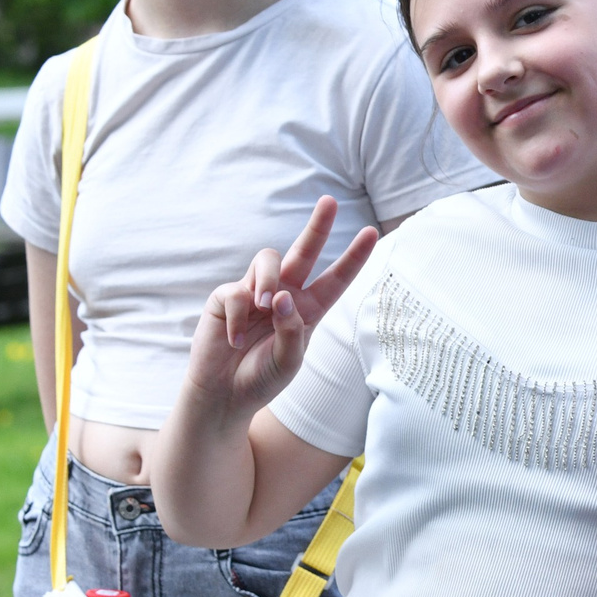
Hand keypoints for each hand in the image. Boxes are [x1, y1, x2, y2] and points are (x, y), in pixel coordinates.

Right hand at [182, 196, 375, 418]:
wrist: (224, 394)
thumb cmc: (261, 378)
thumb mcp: (288, 362)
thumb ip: (292, 331)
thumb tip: (282, 296)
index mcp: (308, 310)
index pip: (336, 279)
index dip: (353, 256)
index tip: (372, 232)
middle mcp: (284, 295)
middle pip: (303, 251)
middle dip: (317, 226)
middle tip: (330, 201)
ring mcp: (255, 292)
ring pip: (268, 260)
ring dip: (268, 280)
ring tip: (264, 307)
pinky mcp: (226, 297)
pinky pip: (235, 292)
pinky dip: (237, 317)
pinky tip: (234, 339)